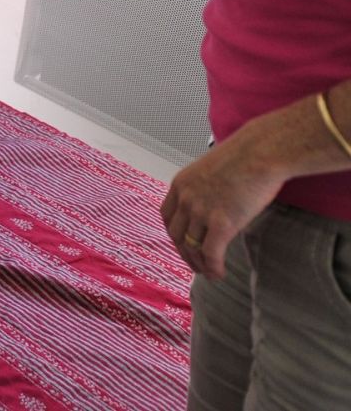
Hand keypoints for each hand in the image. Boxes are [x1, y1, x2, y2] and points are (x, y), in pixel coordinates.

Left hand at [160, 130, 284, 278]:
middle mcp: (186, 199)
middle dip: (184, 253)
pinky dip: (213, 268)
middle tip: (195, 264)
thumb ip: (204, 189)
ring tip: (209, 273)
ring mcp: (201, 212)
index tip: (182, 244)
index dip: (174, 234)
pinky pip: (211, 254)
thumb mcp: (210, 170)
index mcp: (180, 184)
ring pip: (193, 248)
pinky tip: (219, 275)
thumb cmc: (243, 157)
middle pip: (177, 235)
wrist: (260, 153)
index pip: (167, 217)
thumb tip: (212, 205)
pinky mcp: (222, 224)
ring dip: (200, 264)